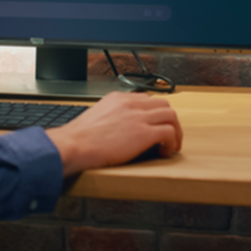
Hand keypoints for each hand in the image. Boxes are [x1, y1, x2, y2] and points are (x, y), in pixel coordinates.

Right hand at [44, 91, 181, 176]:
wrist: (75, 144)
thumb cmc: (80, 137)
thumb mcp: (96, 117)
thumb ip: (111, 116)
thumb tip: (118, 128)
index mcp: (118, 98)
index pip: (146, 99)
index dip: (154, 113)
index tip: (154, 124)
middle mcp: (130, 104)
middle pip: (163, 103)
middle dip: (169, 119)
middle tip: (169, 133)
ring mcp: (138, 117)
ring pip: (171, 115)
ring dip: (175, 131)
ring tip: (172, 144)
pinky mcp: (144, 133)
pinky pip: (169, 132)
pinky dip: (172, 142)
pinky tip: (165, 152)